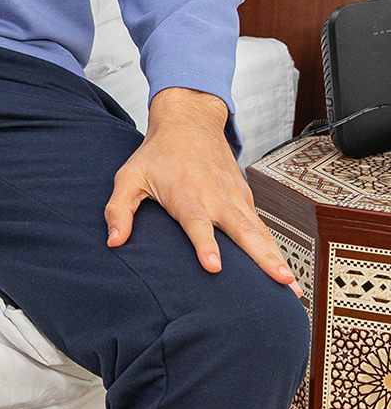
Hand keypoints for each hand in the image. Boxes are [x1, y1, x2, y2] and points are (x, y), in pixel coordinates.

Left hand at [104, 87, 301, 296]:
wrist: (189, 120)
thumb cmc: (156, 153)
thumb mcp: (130, 176)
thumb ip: (119, 209)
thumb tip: (114, 243)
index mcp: (186, 194)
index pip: (196, 223)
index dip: (205, 244)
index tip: (214, 267)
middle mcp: (215, 197)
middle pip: (241, 230)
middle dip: (261, 257)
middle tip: (280, 281)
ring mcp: (234, 197)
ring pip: (258, 230)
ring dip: (276, 258)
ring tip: (293, 288)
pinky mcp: (245, 198)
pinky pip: (261, 226)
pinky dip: (275, 248)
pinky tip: (286, 274)